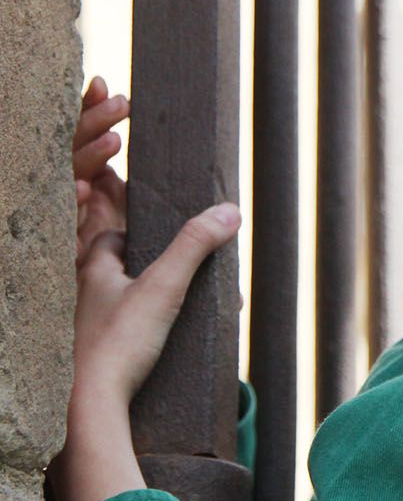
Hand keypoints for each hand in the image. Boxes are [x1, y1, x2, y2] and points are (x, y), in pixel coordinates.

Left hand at [50, 79, 243, 500]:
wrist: (85, 403)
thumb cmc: (114, 349)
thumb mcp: (163, 291)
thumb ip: (196, 246)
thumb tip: (231, 210)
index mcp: (84, 243)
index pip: (93, 174)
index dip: (99, 132)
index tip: (113, 96)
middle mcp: (73, 255)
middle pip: (78, 183)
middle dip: (91, 137)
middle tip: (107, 98)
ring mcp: (75, 277)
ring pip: (79, 214)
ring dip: (96, 176)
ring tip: (112, 147)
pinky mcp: (87, 301)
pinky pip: (87, 243)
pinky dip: (98, 216)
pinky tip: (114, 218)